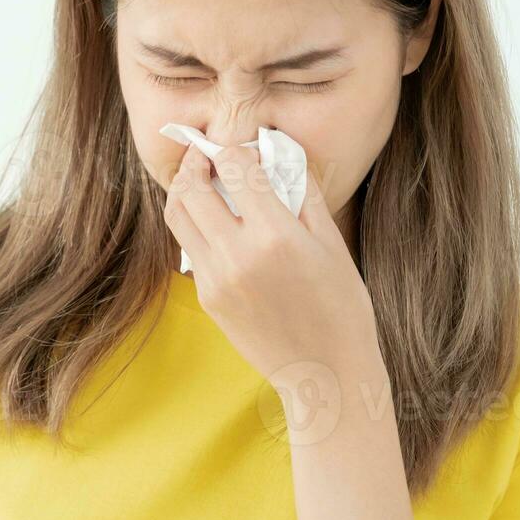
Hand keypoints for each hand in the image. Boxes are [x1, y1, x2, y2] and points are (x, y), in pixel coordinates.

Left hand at [162, 141, 382, 378]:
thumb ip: (301, 192)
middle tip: (206, 153)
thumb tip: (278, 152)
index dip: (235, 148)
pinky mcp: (207, 297)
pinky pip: (190, 248)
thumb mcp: (331, 243)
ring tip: (202, 180)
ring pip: (178, 216)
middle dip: (196, 161)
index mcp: (275, 236)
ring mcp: (215, 278)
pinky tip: (216, 220)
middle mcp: (237, 255)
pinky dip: (197, 224)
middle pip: (190, 188)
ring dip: (184, 191)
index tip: (242, 145)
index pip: (235, 168)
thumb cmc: (341, 307)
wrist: (325, 373)